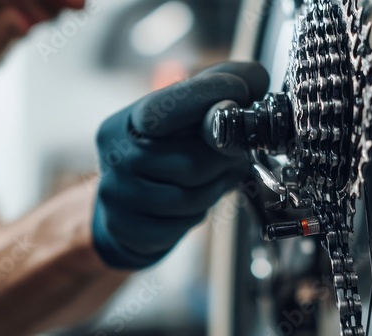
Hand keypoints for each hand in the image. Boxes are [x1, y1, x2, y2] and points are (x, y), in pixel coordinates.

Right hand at [92, 62, 268, 268]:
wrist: (128, 216)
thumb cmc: (165, 158)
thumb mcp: (186, 118)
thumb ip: (217, 92)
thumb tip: (255, 78)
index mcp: (126, 121)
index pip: (166, 108)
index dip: (209, 97)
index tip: (241, 91)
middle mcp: (115, 155)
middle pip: (192, 160)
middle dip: (223, 158)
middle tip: (234, 153)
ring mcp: (118, 194)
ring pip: (192, 196)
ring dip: (215, 187)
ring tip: (214, 178)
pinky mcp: (127, 228)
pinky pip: (183, 223)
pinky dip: (197, 214)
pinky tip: (191, 205)